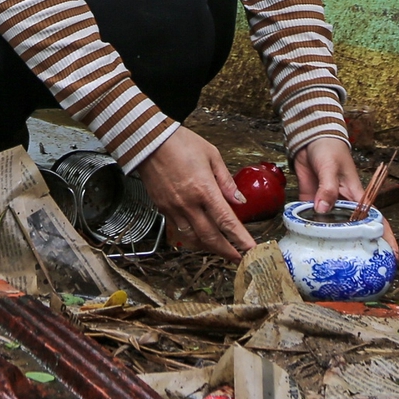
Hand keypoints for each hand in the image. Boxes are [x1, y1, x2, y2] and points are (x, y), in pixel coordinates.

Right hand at [134, 128, 255, 262]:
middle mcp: (188, 203)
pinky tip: (199, 235)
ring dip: (208, 247)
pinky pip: (178, 229)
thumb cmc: (179, 143)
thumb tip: (239, 200)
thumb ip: (226, 181)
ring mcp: (173, 208)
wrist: (148, 141)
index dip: (240, 239)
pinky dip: (191, 236)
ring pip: (193, 238)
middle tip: (238, 258)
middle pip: (210, 237)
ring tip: (220, 249)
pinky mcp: (162, 208)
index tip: (251, 249)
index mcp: (204, 189)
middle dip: (226, 252)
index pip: (226, 221)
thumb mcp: (211, 155)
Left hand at [295, 136, 398, 255]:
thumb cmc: (329, 150)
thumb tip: (322, 210)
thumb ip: (327, 189)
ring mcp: (328, 207)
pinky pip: (311, 222)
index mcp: (357, 197)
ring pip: (332, 230)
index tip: (391, 256)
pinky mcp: (312, 204)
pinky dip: (310, 232)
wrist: (310, 140)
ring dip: (332, 244)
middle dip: (359, 249)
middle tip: (361, 271)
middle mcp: (344, 206)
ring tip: (335, 266)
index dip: (385, 238)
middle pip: (354, 231)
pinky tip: (308, 246)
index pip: (375, 220)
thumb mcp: (331, 168)